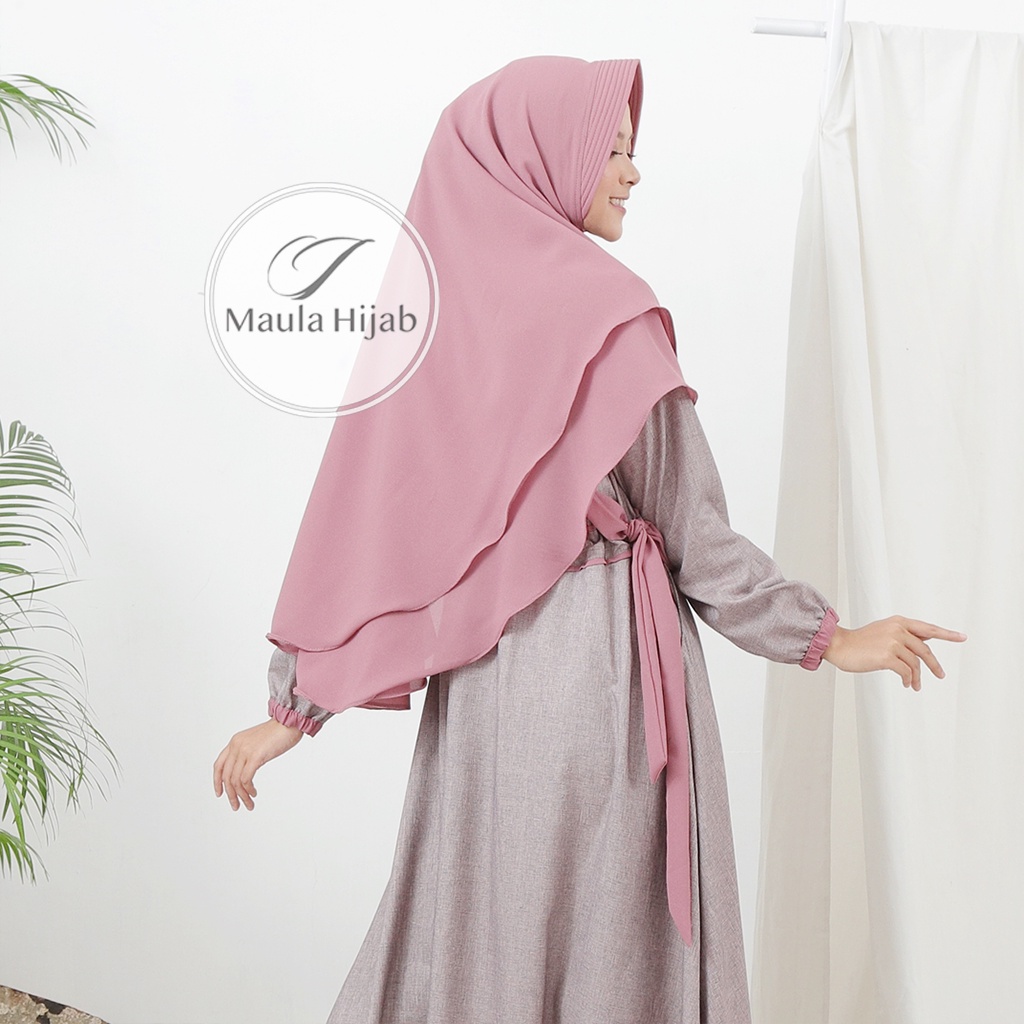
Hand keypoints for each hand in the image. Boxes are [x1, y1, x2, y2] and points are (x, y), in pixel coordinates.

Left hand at [213, 719, 302, 810]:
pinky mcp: (256, 756)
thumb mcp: (256, 742)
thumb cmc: (278, 731)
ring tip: (249, 803)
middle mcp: (236, 746)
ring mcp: (245, 750)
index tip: (220, 793)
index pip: (218, 765)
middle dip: (231, 794)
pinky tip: (253, 793)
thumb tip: (246, 770)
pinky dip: (248, 790)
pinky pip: (245, 779)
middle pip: (226, 776)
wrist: (290, 722)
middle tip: (236, 806)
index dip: (216, 781)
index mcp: (235, 742)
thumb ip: (247, 752)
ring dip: (241, 796)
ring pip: (235, 781)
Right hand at [822, 616, 966, 690]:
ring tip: (915, 685)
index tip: (962, 637)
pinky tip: (907, 684)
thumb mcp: (884, 631)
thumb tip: (924, 639)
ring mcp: (892, 642)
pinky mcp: (887, 656)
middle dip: (934, 665)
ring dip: (917, 676)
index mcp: (898, 622)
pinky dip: (908, 679)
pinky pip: (906, 671)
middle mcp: (897, 629)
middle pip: (924, 650)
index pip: (928, 628)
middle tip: (940, 675)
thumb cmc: (860, 641)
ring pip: (915, 663)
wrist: (840, 645)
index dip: (947, 633)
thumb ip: (904, 634)